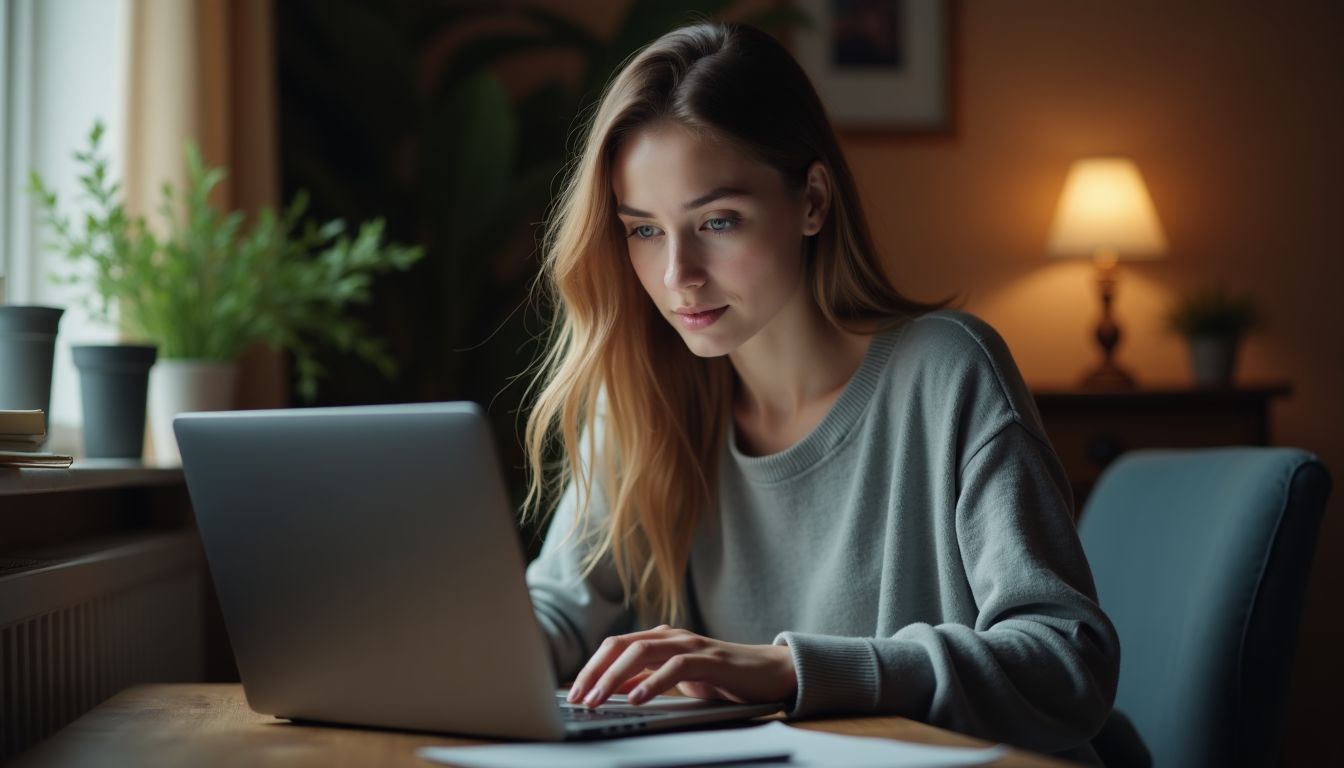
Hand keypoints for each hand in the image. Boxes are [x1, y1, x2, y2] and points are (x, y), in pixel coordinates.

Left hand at [565, 625, 796, 707]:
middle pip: (621, 645)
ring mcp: (691, 645)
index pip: (615, 647)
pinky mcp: (711, 660)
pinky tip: (638, 699)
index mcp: (660, 639)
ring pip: (642, 652)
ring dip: (615, 678)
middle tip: (578, 698)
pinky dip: (654, 682)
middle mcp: (671, 636)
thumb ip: (646, 678)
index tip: (573, 693)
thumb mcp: (675, 679)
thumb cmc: (721, 677)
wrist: (768, 673)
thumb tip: (611, 688)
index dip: (591, 668)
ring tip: (598, 700)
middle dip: (595, 672)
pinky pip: (676, 667)